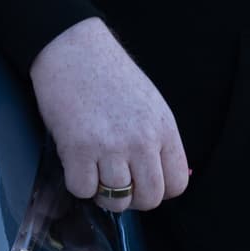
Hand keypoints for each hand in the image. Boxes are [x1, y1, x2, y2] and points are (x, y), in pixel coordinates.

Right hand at [29, 18, 189, 211]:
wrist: (72, 49)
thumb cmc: (109, 75)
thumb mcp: (149, 103)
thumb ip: (158, 139)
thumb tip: (165, 177)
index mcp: (164, 127)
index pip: (177, 184)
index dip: (159, 189)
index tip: (143, 181)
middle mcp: (142, 140)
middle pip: (149, 198)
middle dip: (132, 197)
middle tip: (117, 181)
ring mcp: (111, 146)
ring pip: (117, 201)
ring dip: (103, 192)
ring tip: (95, 169)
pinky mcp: (78, 149)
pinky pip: (83, 190)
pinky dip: (78, 183)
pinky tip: (77, 160)